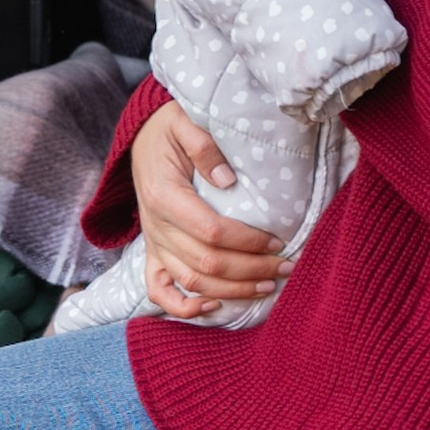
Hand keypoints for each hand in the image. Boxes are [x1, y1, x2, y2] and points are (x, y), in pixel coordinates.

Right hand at [129, 100, 285, 317]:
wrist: (143, 137)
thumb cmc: (169, 128)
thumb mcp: (184, 122)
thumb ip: (204, 146)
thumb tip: (229, 181)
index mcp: (165, 196)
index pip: (211, 231)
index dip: (248, 242)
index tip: (279, 240)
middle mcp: (156, 226)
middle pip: (207, 263)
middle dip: (252, 270)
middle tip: (287, 267)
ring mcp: (153, 243)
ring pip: (192, 282)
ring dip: (233, 290)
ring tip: (268, 286)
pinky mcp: (152, 252)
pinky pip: (159, 290)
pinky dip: (183, 308)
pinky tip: (213, 306)